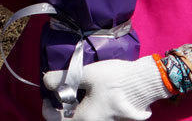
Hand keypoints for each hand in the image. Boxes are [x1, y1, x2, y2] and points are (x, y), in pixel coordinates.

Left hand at [41, 56, 171, 120]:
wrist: (145, 82)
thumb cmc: (115, 79)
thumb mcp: (86, 74)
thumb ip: (63, 78)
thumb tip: (46, 81)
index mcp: (85, 118)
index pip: (57, 120)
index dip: (48, 109)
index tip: (47, 97)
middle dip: (61, 110)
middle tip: (60, 94)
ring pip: (83, 119)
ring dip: (74, 109)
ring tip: (73, 93)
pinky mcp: (115, 118)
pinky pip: (94, 117)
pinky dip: (86, 109)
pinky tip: (88, 95)